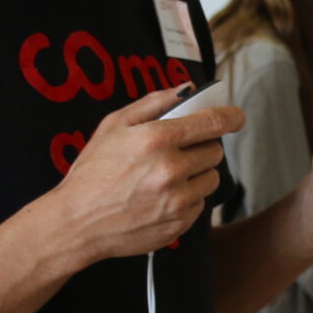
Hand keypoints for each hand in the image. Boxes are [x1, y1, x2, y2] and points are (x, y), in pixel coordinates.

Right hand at [50, 86, 243, 265]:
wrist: (76, 223)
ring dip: (197, 174)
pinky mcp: (179, 224)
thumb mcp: (113, 126)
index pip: (212, 122)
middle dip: (201, 148)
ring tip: (167, 177)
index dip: (230, 117)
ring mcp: (177, 200)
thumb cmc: (92, 172)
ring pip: (212, 179)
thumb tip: (188, 88)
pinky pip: (200, 204)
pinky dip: (187, 198)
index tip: (236, 117)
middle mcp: (171, 170)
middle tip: (178, 152)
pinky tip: (160, 197)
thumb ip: (153, 102)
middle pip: (214, 151)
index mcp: (156, 139)